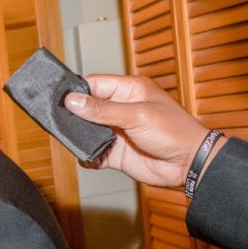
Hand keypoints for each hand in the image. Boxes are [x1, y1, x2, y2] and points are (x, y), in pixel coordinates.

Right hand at [63, 75, 215, 187]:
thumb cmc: (173, 131)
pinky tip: (87, 157)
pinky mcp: (116, 153)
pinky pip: (94, 153)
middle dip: (74, 116)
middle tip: (59, 121)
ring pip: (88, 132)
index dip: (77, 91)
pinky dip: (87, 156)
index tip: (60, 100)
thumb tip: (73, 100)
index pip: (95, 85)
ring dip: (79, 137)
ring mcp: (118, 132)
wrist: (188, 163)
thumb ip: (103, 109)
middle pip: (88, 108)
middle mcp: (121, 109)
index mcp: (129, 91)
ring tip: (71, 140)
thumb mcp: (136, 115)